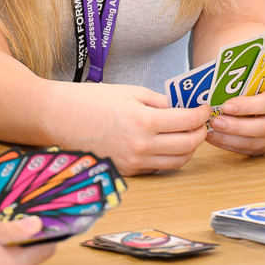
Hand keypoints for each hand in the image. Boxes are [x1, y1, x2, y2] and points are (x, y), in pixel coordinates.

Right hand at [58, 83, 210, 175]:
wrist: (58, 118)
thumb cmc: (91, 100)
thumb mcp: (131, 92)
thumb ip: (161, 102)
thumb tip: (183, 108)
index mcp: (144, 122)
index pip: (187, 122)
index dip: (202, 114)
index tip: (205, 108)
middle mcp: (141, 147)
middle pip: (187, 146)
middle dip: (201, 133)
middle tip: (203, 122)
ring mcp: (133, 163)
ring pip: (176, 161)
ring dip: (188, 148)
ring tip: (189, 133)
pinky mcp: (126, 172)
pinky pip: (157, 166)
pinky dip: (168, 156)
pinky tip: (167, 143)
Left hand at [204, 82, 264, 155]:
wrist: (261, 96)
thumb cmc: (255, 85)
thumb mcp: (253, 80)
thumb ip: (241, 84)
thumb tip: (214, 90)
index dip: (247, 106)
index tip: (225, 106)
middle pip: (263, 127)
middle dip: (235, 126)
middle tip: (214, 121)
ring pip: (254, 142)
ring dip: (229, 138)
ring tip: (210, 131)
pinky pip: (247, 150)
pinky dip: (228, 145)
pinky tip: (214, 137)